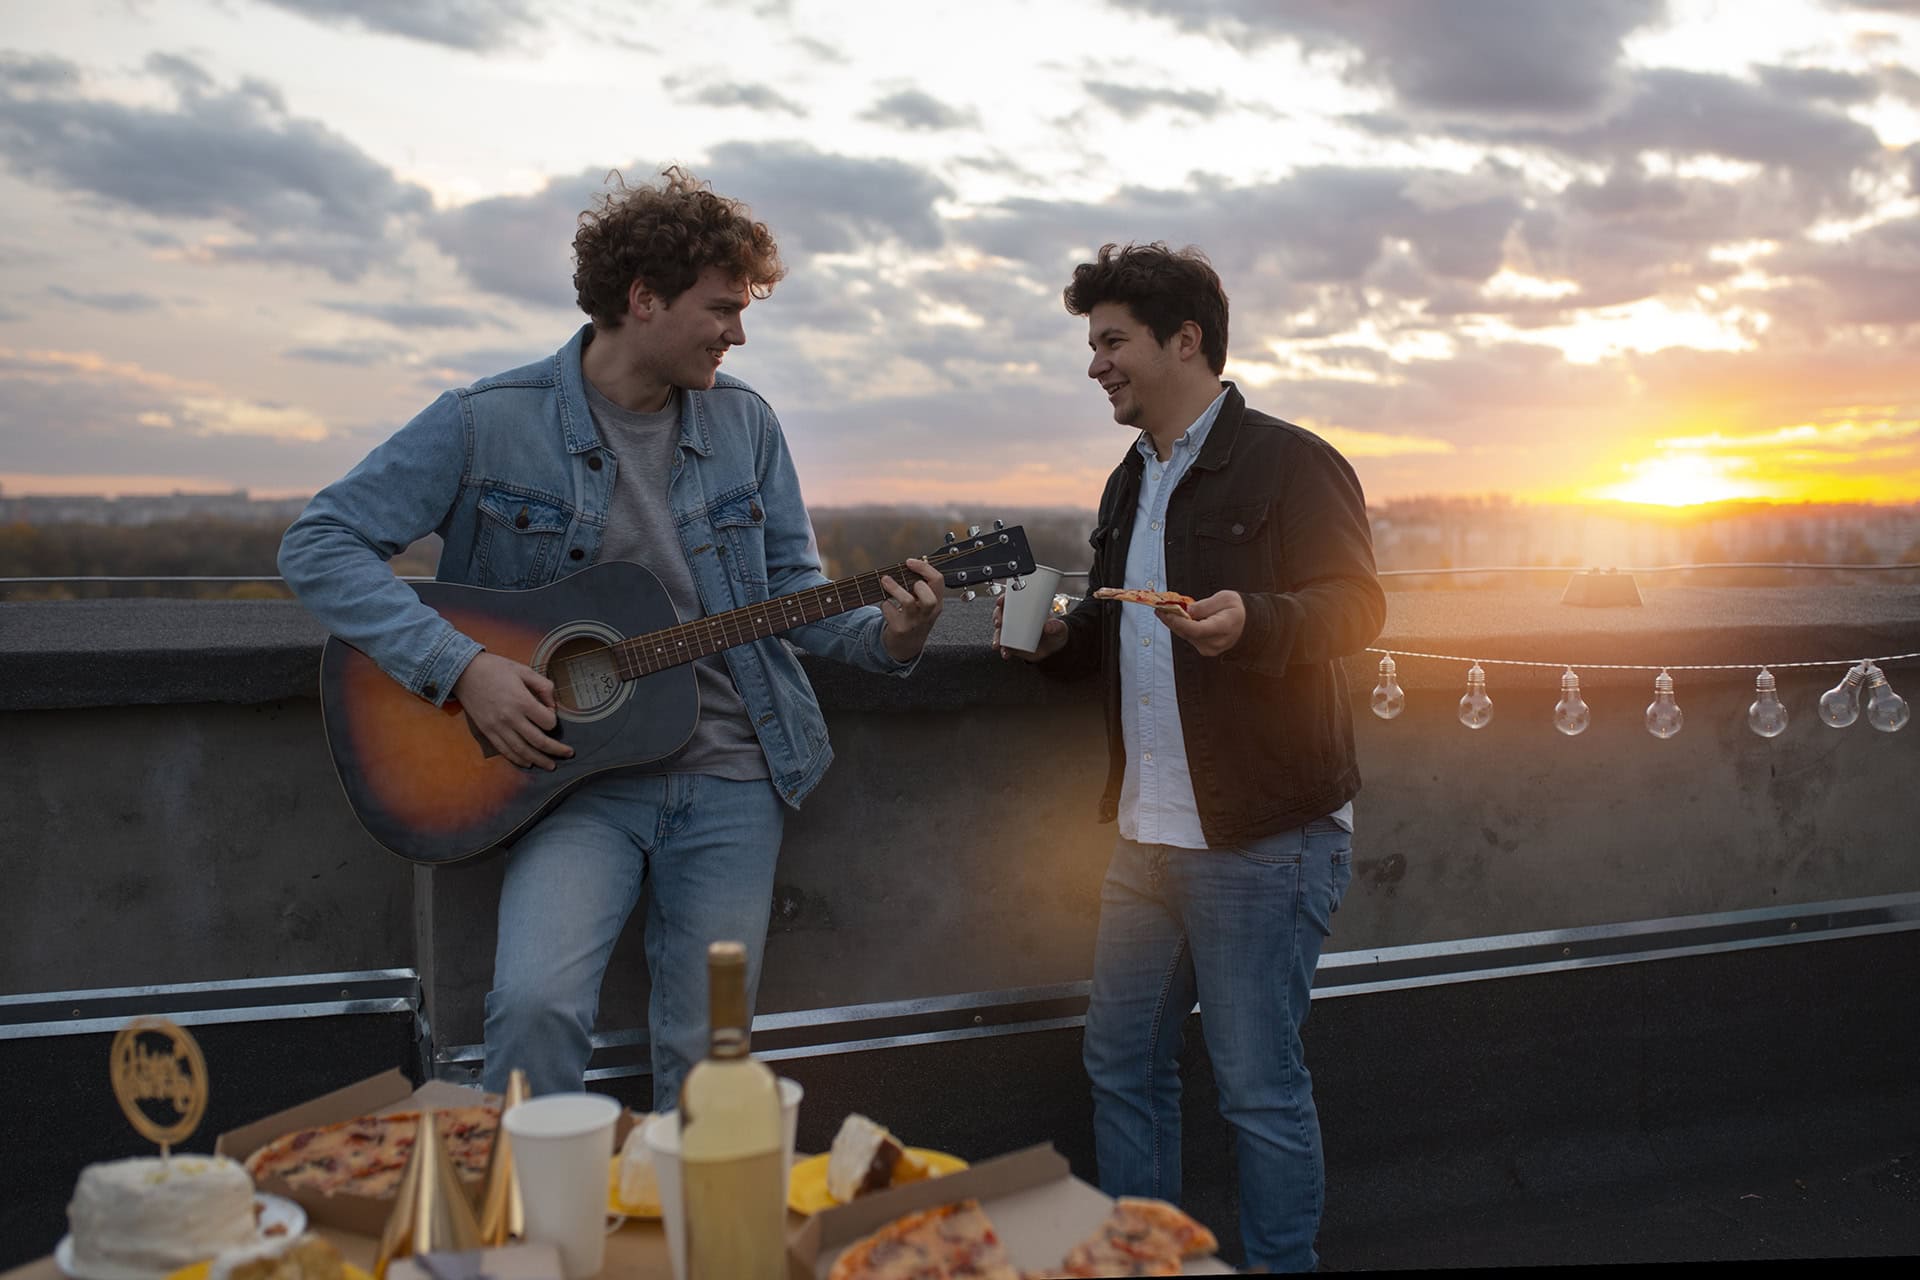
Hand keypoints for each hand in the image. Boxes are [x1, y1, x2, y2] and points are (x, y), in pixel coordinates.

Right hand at [450, 651, 573, 769]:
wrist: (464, 673)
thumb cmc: (495, 669)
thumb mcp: (524, 670)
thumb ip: (543, 686)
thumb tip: (553, 705)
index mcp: (522, 701)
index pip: (547, 722)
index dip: (554, 721)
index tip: (551, 716)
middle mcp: (510, 718)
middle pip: (538, 741)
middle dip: (556, 750)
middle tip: (568, 754)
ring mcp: (497, 727)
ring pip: (522, 751)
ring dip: (539, 760)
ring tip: (551, 766)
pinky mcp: (487, 732)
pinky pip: (505, 751)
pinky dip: (518, 760)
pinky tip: (528, 763)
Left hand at [880, 558, 944, 661]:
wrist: (906, 646)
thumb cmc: (915, 618)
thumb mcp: (925, 605)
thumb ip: (922, 588)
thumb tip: (909, 565)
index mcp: (937, 603)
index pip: (938, 581)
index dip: (924, 567)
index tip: (909, 562)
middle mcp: (927, 614)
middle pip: (929, 597)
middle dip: (918, 584)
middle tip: (908, 581)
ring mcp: (913, 622)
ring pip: (907, 602)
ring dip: (894, 588)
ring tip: (885, 580)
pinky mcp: (899, 628)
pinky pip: (890, 611)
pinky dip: (885, 604)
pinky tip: (886, 605)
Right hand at [992, 593, 1067, 661]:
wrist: (1054, 651)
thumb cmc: (1055, 634)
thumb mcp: (1060, 628)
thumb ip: (1056, 626)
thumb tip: (1048, 626)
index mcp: (1027, 609)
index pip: (1012, 600)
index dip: (1004, 598)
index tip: (1001, 601)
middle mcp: (1017, 619)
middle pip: (1001, 613)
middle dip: (997, 616)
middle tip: (999, 622)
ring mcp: (1013, 632)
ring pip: (999, 631)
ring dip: (997, 636)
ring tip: (999, 643)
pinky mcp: (1012, 644)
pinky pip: (1003, 646)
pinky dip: (1002, 650)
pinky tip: (1005, 653)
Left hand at [1159, 590, 1245, 657]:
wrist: (1248, 623)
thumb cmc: (1237, 609)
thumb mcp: (1224, 598)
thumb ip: (1204, 605)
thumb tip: (1187, 610)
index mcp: (1223, 627)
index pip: (1196, 629)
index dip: (1179, 621)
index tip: (1166, 611)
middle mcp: (1215, 642)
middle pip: (1187, 633)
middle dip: (1171, 620)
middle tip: (1158, 608)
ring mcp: (1210, 648)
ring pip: (1185, 635)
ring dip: (1173, 623)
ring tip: (1163, 610)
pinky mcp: (1205, 649)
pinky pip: (1188, 637)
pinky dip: (1181, 627)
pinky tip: (1174, 617)